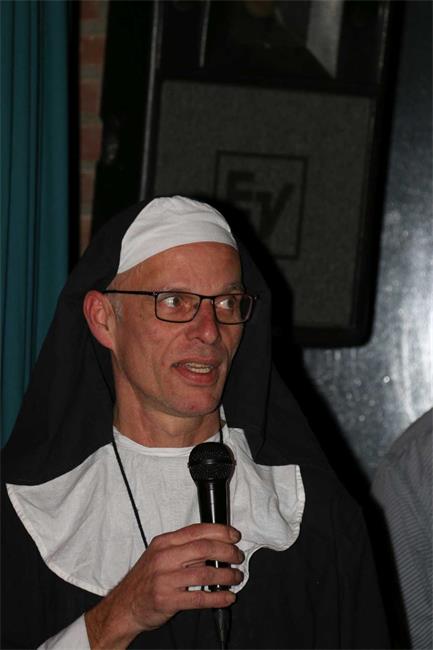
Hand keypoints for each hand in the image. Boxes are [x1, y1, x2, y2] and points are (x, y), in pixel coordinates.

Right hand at [85, 523, 242, 648]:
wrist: (124, 605)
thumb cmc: (145, 579)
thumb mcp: (159, 555)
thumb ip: (183, 548)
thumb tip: (214, 545)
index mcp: (164, 542)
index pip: (197, 530)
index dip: (220, 532)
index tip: (234, 536)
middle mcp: (164, 558)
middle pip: (204, 548)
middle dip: (227, 551)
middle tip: (238, 557)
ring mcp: (165, 579)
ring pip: (205, 572)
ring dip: (226, 575)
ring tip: (236, 577)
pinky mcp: (168, 600)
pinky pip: (199, 598)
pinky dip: (218, 597)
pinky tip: (228, 597)